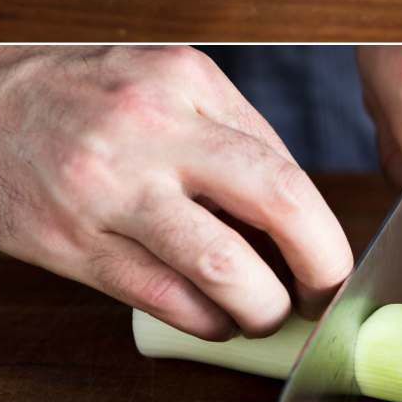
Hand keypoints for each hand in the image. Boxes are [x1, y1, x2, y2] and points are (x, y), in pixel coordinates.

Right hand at [0, 47, 352, 339]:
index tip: (333, 260)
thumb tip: (294, 213)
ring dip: (261, 304)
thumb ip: (227, 133)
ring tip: (267, 314)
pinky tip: (214, 320)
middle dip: (319, 261)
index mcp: (188, 81)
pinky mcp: (69, 241)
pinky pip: (159, 295)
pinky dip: (203, 319)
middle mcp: (154, 128)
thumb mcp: (162, 82)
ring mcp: (109, 188)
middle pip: (275, 200)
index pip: (285, 164)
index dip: (322, 225)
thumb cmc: (82, 96)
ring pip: (219, 263)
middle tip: (324, 292)